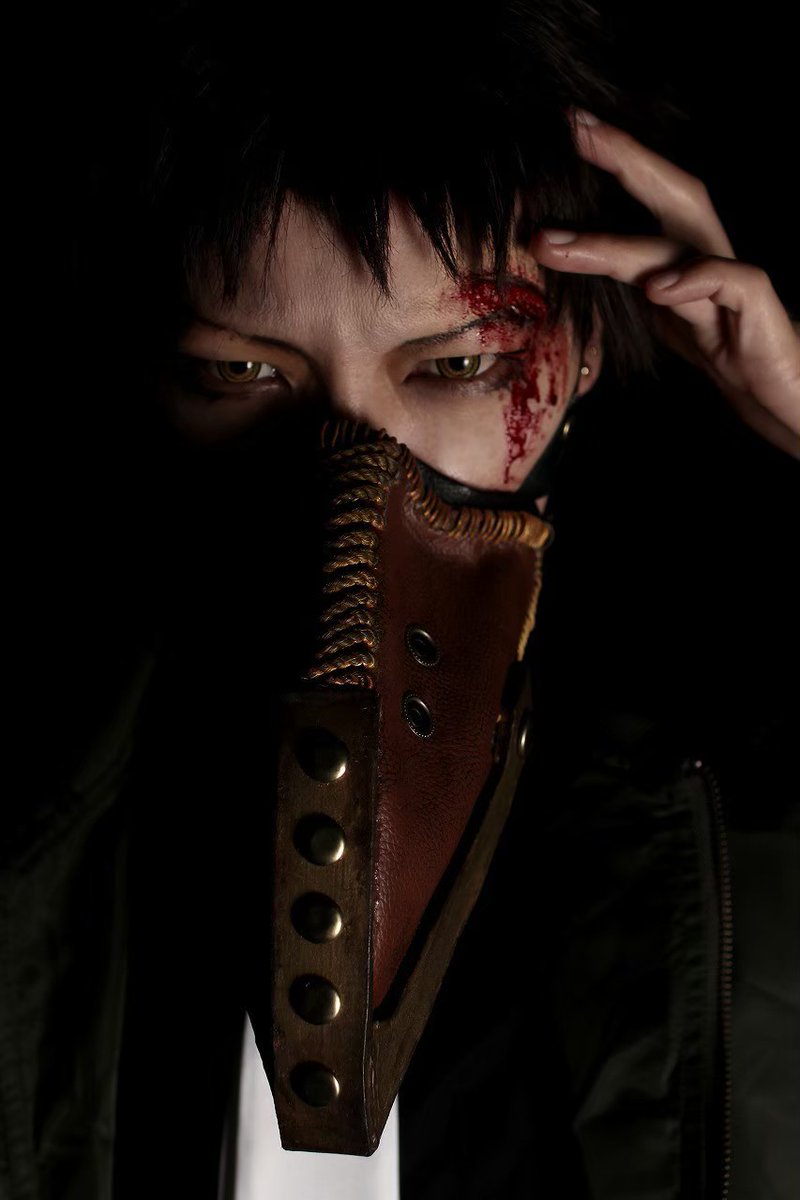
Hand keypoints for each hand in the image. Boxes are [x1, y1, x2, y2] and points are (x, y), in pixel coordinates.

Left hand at [533, 109, 799, 458]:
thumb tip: (563, 254)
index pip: (650, 194)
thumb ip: (627, 285)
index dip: (615, 159)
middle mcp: (709, 253)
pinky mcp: (758, 306)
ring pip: (677, 244)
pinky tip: (656, 290)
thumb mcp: (662, 317)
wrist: (779, 396)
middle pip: (671, 192)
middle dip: (625, 158)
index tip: (571, 126)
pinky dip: (690, 280)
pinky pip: (726, 280)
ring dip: (610, 244)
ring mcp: (734, 278)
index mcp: (685, 251)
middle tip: (576, 131)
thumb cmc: (722, 350)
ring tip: (553, 244)